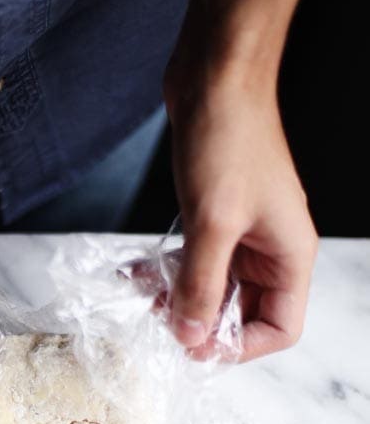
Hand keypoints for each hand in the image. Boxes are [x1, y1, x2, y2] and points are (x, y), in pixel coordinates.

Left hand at [164, 74, 317, 361]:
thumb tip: (191, 338)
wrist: (214, 76)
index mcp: (289, 254)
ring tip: (140, 296)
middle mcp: (271, 248)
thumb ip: (201, 286)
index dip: (240, 347)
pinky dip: (169, 270)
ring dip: (178, 297)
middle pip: (243, 312)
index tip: (195, 348)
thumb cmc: (228, 139)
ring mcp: (243, 232)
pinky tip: (135, 271)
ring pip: (213, 287)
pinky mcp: (216, 216)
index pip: (280, 327)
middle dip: (201, 322)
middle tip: (158, 322)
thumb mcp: (212, 223)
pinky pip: (196, 260)